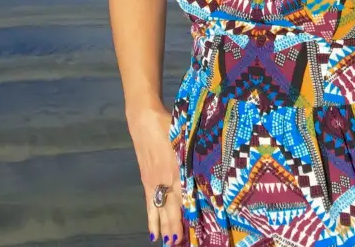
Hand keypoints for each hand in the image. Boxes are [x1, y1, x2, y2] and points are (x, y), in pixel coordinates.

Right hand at [128, 105, 184, 244]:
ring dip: (165, 227)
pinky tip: (153, 233)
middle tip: (181, 243)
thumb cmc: (170, 125)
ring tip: (169, 243)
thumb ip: (193, 155)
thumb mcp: (185, 138)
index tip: (197, 227)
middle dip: (176, 227)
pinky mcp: (146, 181)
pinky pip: (149, 205)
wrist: (145, 121)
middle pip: (172, 208)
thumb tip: (209, 167)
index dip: (190, 212)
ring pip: (160, 210)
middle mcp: (166, 179)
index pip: (186, 195)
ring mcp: (154, 182)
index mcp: (178, 168)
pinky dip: (152, 220)